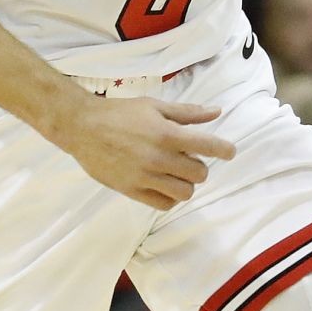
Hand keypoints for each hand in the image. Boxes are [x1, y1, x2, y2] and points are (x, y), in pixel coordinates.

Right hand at [54, 95, 235, 210]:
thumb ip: (187, 113)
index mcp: (167, 134)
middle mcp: (159, 158)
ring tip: (175, 174)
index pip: (208, 146)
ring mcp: (145, 177)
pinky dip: (169, 197)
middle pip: (199, 174)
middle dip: (199, 166)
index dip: (224, 150)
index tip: (229, 152)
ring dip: (185, 184)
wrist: (82, 127)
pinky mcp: (132, 190)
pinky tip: (163, 185)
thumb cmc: (120, 113)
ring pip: (184, 193)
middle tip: (188, 158)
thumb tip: (217, 112)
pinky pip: (163, 204)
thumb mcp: (154, 106)